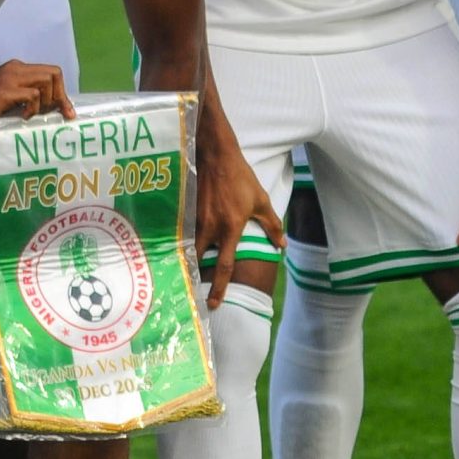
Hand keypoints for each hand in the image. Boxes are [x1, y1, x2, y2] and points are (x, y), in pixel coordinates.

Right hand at [0, 60, 73, 133]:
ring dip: (46, 102)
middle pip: (54, 73)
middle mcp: (14, 69)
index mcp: (15, 69)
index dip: (61, 92)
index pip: (50, 72)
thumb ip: (26, 97)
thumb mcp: (8, 100)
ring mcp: (9, 78)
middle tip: (55, 115)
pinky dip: (32, 109)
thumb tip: (54, 108)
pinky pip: (33, 95)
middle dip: (60, 96)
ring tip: (32, 115)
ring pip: (47, 81)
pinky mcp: (4, 90)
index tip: (65, 112)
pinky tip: (21, 117)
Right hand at [194, 135, 280, 307]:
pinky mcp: (184, 209)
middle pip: (198, 260)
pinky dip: (180, 240)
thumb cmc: (240, 177)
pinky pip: (181, 231)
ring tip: (184, 270)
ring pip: (187, 246)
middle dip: (195, 276)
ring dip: (187, 258)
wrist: (215, 154)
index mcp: (230, 229)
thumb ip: (272, 225)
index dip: (219, 288)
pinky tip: (177, 245)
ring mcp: (194, 218)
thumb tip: (281, 245)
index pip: (224, 265)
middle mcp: (210, 228)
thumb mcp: (261, 200)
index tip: (214, 304)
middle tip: (192, 290)